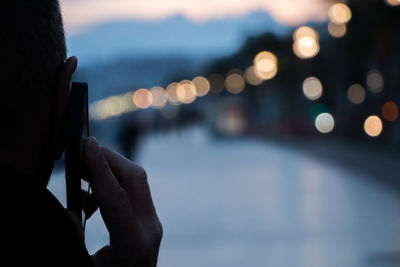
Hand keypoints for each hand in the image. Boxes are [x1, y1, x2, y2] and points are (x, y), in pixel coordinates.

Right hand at [83, 137, 161, 266]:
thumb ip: (73, 238)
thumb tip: (72, 209)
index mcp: (134, 244)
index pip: (116, 196)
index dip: (100, 167)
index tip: (86, 143)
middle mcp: (150, 229)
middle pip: (134, 178)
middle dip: (107, 159)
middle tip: (79, 151)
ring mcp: (152, 224)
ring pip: (136, 182)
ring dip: (109, 170)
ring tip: (79, 175)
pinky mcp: (149, 222)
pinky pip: (134, 193)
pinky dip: (112, 185)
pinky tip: (91, 198)